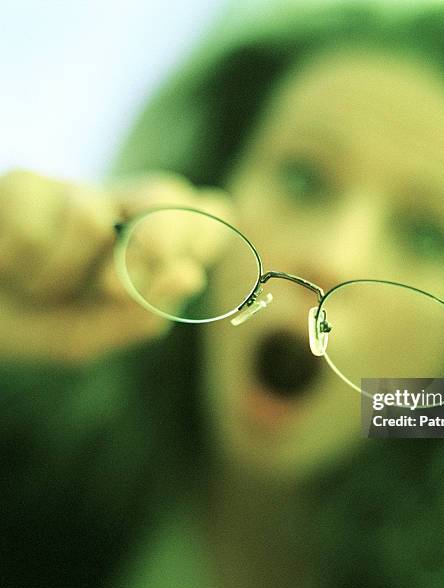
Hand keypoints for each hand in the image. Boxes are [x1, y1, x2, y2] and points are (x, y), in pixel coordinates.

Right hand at [0, 170, 229, 363]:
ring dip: (59, 276)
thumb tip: (190, 275)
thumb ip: (138, 316)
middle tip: (109, 291)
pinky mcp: (24, 182)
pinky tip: (6, 269)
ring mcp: (74, 190)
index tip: (178, 273)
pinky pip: (34, 223)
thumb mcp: (89, 335)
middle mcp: (121, 209)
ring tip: (38, 289)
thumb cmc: (35, 324)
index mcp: (151, 245)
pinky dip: (20, 266)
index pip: (209, 214)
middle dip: (149, 245)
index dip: (199, 238)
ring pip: (89, 218)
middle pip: (169, 193)